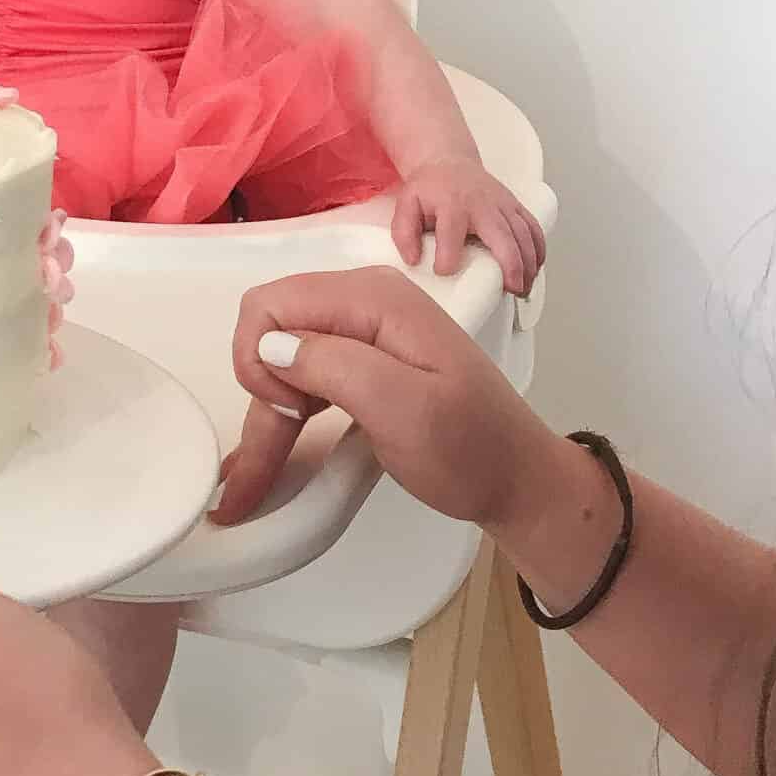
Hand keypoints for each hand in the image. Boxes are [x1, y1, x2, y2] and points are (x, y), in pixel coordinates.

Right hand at [212, 265, 556, 527]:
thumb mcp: (404, 410)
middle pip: (271, 329)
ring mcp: (365, 329)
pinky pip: (305, 372)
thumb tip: (270, 345)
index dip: (260, 359)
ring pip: (283, 357)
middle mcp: (365, 302)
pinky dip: (288, 410)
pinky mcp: (365, 359)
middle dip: (261, 390)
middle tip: (281, 445)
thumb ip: (335, 367)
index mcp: (374, 299)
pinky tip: (288, 442)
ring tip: (273, 462)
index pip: (271, 303)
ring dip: (269, 409)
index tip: (291, 411)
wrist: (515, 476)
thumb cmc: (471, 449)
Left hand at [391, 155, 545, 286]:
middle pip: (503, 235)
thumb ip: (404, 233)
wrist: (448, 163)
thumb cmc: (430, 189)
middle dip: (510, 265)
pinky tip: (534, 269)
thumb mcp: (407, 205)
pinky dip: (538, 249)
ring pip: (524, 234)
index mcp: (452, 204)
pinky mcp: (515, 206)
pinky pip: (533, 227)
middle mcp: (482, 204)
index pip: (451, 233)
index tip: (444, 272)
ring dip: (528, 263)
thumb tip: (413, 260)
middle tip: (510, 289)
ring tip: (522, 288)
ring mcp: (502, 204)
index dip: (448, 257)